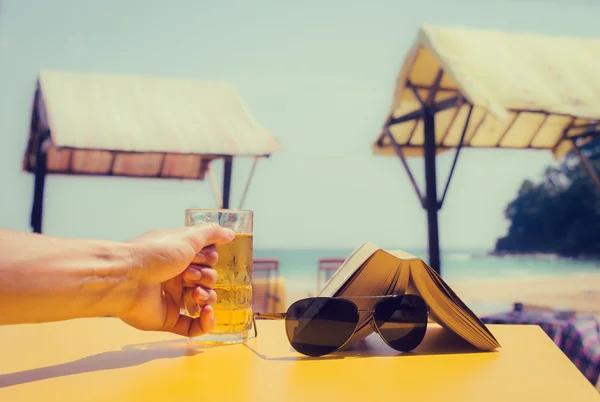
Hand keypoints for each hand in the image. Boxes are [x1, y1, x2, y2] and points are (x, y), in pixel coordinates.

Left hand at [118, 224, 233, 336]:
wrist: (127, 278)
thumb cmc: (155, 254)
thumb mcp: (188, 237)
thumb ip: (211, 234)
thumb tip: (230, 234)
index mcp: (179, 256)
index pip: (208, 260)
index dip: (210, 260)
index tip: (201, 257)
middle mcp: (176, 276)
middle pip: (208, 280)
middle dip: (207, 278)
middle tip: (190, 276)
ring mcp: (172, 298)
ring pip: (203, 302)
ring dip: (207, 297)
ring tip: (196, 294)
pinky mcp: (167, 319)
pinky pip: (193, 327)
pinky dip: (205, 323)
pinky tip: (207, 313)